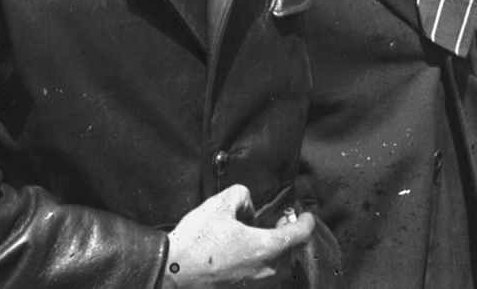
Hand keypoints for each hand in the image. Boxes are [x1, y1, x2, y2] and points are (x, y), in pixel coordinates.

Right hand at [164, 185, 312, 287]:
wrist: (169, 276)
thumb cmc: (195, 242)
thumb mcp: (219, 205)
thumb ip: (242, 196)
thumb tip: (249, 207)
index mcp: (267, 249)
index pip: (301, 236)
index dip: (306, 222)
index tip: (306, 216)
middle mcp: (267, 273)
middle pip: (293, 254)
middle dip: (292, 236)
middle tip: (283, 222)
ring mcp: (255, 287)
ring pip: (279, 269)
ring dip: (279, 252)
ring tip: (265, 238)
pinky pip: (263, 279)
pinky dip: (264, 266)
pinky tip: (248, 255)